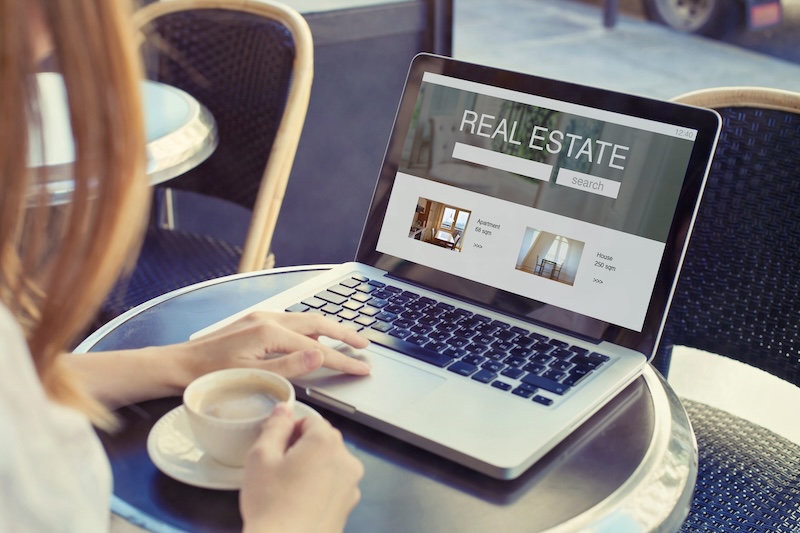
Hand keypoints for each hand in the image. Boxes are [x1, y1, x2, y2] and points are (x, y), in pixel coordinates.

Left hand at [182, 311, 370, 381]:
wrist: (177, 365)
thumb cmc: (210, 375)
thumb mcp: (253, 376)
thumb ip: (290, 366)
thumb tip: (321, 353)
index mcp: (270, 332)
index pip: (318, 348)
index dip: (343, 359)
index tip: (363, 367)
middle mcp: (268, 319)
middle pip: (317, 323)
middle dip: (344, 333)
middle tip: (364, 345)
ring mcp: (260, 318)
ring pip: (305, 320)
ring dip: (328, 329)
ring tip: (346, 339)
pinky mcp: (254, 323)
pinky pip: (291, 322)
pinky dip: (309, 329)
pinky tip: (313, 338)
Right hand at [240, 403, 363, 532]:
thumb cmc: (271, 504)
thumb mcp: (261, 456)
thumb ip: (275, 426)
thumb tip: (284, 409)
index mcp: (326, 442)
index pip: (310, 420)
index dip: (290, 431)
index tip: (276, 449)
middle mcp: (346, 460)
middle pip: (323, 441)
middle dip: (302, 448)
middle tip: (278, 469)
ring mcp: (351, 485)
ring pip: (329, 464)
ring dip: (312, 468)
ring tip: (287, 489)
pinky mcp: (349, 506)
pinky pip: (333, 486)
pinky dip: (319, 489)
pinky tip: (299, 503)